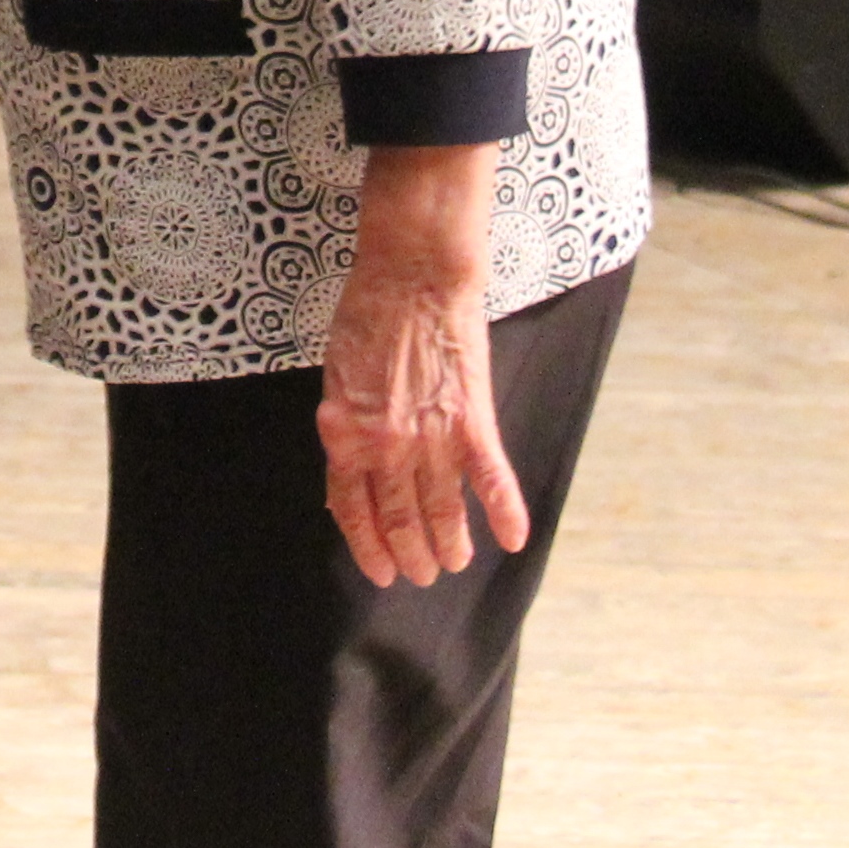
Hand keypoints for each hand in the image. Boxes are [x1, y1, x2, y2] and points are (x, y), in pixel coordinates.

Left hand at [315, 144, 525, 588]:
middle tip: (423, 573)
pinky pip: (490, 480)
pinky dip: (504, 514)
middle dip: (411, 555)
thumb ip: (344, 425)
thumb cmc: (368, 314)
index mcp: (344, 434)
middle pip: (398, 519)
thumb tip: (348, 466)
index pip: (351, 509)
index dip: (367, 546)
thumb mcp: (336, 376)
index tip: (381, 571)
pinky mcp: (471, 421)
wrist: (412, 274)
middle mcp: (384, 446)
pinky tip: (512, 540)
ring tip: (457, 562)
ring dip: (451, 544)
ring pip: (443, 511)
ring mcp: (429, 437)